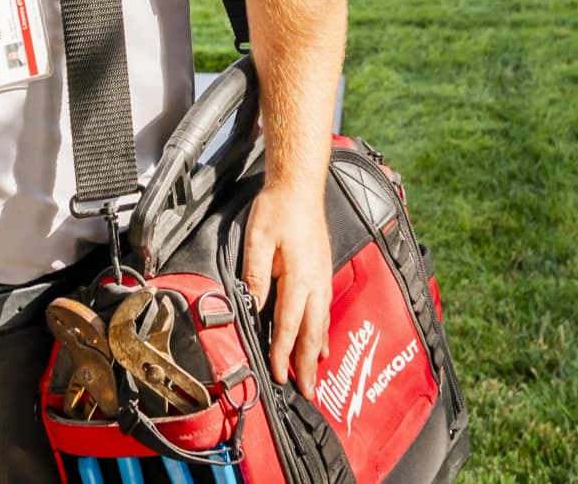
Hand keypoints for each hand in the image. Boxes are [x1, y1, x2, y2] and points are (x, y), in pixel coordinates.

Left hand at [240, 181, 331, 393]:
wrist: (300, 185)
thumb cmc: (277, 208)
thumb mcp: (258, 240)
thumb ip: (255, 276)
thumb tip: (252, 307)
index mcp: (298, 277)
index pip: (288, 324)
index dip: (282, 353)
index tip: (278, 377)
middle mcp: (315, 281)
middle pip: (311, 332)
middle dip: (307, 365)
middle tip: (308, 392)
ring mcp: (322, 276)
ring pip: (321, 322)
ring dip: (315, 351)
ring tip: (313, 374)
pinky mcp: (322, 270)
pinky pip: (324, 309)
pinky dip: (321, 330)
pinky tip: (320, 341)